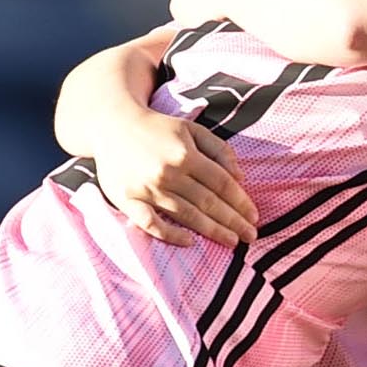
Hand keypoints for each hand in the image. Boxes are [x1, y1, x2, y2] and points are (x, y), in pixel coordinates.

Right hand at [88, 111, 256, 246]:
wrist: (112, 125)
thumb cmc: (158, 129)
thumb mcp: (192, 130)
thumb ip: (220, 150)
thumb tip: (240, 178)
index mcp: (185, 154)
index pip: (221, 184)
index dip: (241, 202)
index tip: (254, 217)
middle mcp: (167, 173)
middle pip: (208, 202)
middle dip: (233, 221)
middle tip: (251, 236)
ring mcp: (146, 189)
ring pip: (186, 215)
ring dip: (212, 231)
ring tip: (232, 241)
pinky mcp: (126, 200)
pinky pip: (150, 223)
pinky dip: (170, 234)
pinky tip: (190, 242)